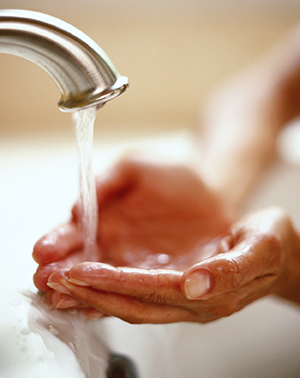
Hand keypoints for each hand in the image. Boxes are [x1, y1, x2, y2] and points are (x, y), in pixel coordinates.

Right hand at [33, 156, 232, 304]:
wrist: (211, 192)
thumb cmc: (173, 174)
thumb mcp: (135, 168)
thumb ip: (107, 183)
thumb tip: (78, 209)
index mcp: (105, 217)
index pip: (74, 232)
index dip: (56, 241)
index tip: (41, 251)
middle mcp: (114, 244)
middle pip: (80, 262)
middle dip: (59, 272)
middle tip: (42, 280)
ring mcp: (133, 263)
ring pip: (101, 281)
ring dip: (79, 291)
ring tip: (59, 298)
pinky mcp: (156, 277)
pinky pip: (131, 291)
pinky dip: (112, 301)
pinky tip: (94, 309)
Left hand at [46, 207, 299, 322]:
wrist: (279, 251)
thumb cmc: (273, 242)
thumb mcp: (262, 245)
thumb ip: (231, 268)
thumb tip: (196, 282)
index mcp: (210, 292)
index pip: (152, 290)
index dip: (114, 283)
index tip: (79, 271)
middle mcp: (192, 302)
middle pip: (133, 303)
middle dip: (91, 292)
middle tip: (54, 280)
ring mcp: (183, 299)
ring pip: (131, 303)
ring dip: (94, 295)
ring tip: (60, 286)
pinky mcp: (178, 291)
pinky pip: (138, 296)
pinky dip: (110, 291)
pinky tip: (89, 286)